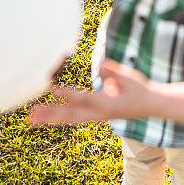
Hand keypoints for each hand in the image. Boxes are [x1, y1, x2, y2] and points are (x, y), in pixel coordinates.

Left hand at [29, 59, 153, 125]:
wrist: (151, 106)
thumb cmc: (141, 90)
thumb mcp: (131, 79)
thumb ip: (114, 72)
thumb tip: (101, 65)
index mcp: (107, 106)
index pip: (83, 99)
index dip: (67, 95)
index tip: (51, 90)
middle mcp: (98, 114)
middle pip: (70, 115)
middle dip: (50, 115)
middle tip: (31, 116)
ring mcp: (96, 117)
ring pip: (69, 119)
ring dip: (50, 119)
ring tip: (31, 119)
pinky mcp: (95, 115)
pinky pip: (73, 117)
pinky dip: (59, 117)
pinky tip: (46, 117)